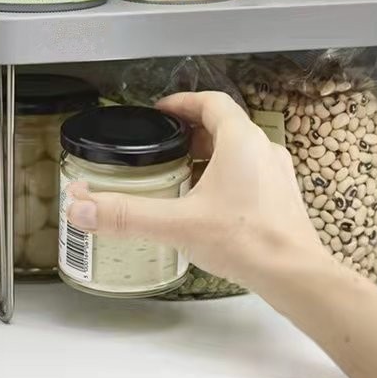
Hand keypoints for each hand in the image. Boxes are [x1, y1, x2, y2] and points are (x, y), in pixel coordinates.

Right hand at [65, 91, 331, 299]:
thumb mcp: (178, 224)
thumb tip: (81, 208)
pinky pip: (252, 176)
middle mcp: (264, 150)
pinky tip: (209, 207)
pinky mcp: (282, 199)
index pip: (212, 102)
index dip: (184, 102)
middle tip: (164, 146)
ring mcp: (277, 175)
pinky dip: (228, 180)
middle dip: (193, 133)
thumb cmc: (247, 241)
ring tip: (182, 176)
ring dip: (211, 157)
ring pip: (240, 153)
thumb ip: (127, 215)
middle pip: (225, 126)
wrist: (294, 275)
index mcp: (241, 141)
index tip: (161, 111)